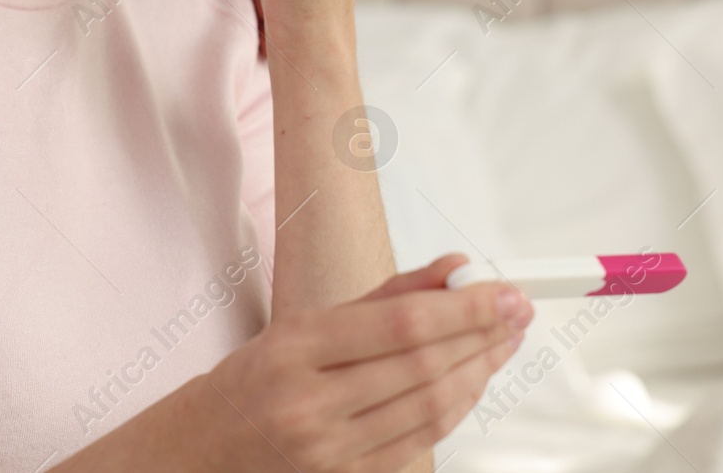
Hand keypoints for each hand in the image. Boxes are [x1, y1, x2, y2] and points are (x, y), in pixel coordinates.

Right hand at [202, 255, 531, 471]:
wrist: (204, 450)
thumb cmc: (255, 381)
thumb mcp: (301, 325)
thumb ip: (384, 296)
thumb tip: (453, 270)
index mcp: (293, 350)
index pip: (400, 325)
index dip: (463, 308)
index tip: (503, 291)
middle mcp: (310, 404)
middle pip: (424, 366)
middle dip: (483, 334)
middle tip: (518, 310)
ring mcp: (330, 451)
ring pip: (431, 407)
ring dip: (480, 371)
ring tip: (505, 341)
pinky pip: (422, 441)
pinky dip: (458, 407)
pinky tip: (475, 381)